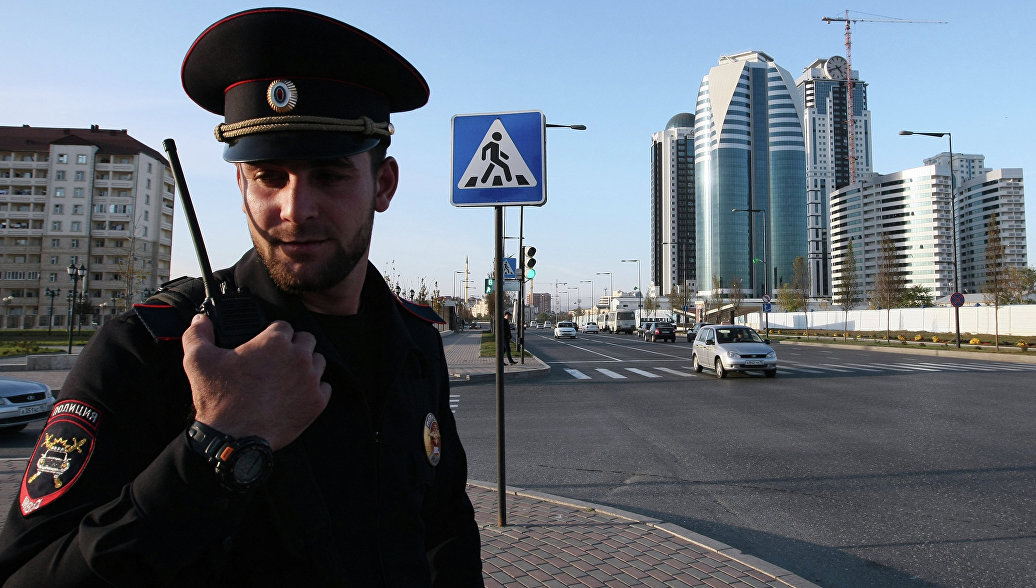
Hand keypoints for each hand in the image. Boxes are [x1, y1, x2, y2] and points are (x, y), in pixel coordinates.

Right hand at [182, 314, 330, 449]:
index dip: (273, 334)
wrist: (233, 440)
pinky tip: (297, 394)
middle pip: (305, 340)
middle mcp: (298, 357)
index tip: (265, 346)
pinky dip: (314, 389)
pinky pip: (325, 387)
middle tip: (277, 361)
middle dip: (293, 347)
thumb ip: (197, 334)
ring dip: (306, 366)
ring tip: (287, 377)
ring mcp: (310, 380)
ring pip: (318, 362)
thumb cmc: (219, 400)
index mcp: (274, 342)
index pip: (283, 326)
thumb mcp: (198, 361)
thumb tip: (200, 320)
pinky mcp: (317, 402)